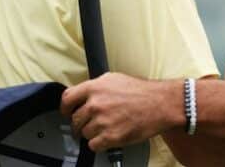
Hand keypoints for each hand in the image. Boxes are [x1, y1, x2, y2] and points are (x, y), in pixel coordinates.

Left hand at [60, 72, 177, 150]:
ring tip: (108, 126)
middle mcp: (96, 104)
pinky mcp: (110, 137)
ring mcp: (102, 121)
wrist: (160, 104)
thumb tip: (83, 95)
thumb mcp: (115, 79)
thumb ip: (96, 87)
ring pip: (84, 133)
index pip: (67, 99)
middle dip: (82, 123)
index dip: (65, 108)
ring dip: (93, 133)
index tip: (67, 113)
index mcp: (95, 87)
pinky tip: (110, 135)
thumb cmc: (142, 92)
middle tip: (93, 123)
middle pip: (75, 120)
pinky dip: (100, 143)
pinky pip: (93, 145)